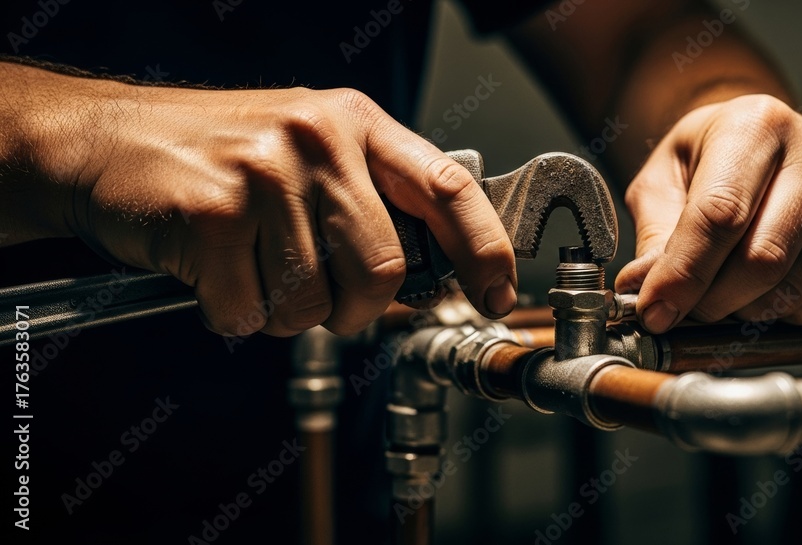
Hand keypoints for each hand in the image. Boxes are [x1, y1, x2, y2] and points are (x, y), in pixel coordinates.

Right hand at [38, 82, 516, 335]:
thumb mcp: (308, 148)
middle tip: (326, 303)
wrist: (104, 140)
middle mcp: (318, 140)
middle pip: (383, 270)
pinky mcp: (213, 213)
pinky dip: (233, 314)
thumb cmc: (216, 152)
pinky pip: (249, 312)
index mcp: (355, 123)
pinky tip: (212, 273)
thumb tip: (432, 270)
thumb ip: (370, 196)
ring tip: (252, 271)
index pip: (447, 188)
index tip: (498, 293)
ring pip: (313, 304)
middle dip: (357, 311)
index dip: (484, 249)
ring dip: (284, 312)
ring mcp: (265, 172)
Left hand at [616, 94, 801, 332]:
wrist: (757, 144)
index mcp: (757, 125)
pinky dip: (774, 313)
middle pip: (762, 259)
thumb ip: (653, 234)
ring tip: (716, 289)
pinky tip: (756, 286)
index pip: (721, 214)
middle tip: (680, 307)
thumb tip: (643, 288)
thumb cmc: (704, 161)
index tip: (654, 311)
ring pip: (789, 289)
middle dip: (710, 301)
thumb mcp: (661, 181)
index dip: (684, 273)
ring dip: (739, 311)